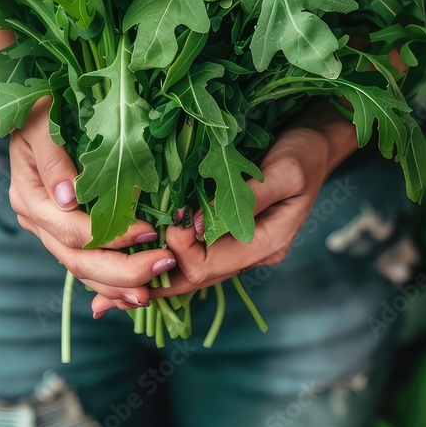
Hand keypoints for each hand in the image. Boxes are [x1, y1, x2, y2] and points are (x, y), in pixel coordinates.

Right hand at [8, 98, 176, 312]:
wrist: (27, 108)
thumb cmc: (39, 108)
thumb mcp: (42, 124)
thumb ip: (54, 160)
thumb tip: (68, 198)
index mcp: (30, 197)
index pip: (72, 230)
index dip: (111, 237)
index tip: (149, 233)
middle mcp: (36, 219)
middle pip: (77, 260)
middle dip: (121, 271)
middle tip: (161, 268)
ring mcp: (47, 227)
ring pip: (80, 269)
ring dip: (116, 284)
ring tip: (151, 290)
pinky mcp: (61, 227)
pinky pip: (83, 261)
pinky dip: (108, 278)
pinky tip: (133, 288)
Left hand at [91, 101, 357, 316]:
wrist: (319, 140)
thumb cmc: (304, 150)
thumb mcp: (285, 170)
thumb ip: (245, 197)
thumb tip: (196, 224)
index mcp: (266, 243)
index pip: (209, 265)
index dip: (179, 251)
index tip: (165, 221)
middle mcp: (249, 252)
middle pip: (192, 278)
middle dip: (153, 275)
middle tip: (113, 268)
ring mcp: (238, 244)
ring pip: (187, 271)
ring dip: (152, 274)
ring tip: (106, 287)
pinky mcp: (226, 229)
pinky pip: (190, 252)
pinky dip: (162, 257)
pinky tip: (130, 259)